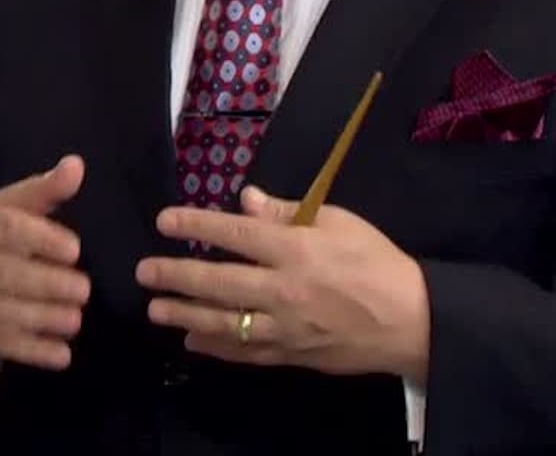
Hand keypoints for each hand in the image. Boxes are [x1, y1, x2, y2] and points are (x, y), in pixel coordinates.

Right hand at [0, 156, 90, 369]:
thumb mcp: (11, 205)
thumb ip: (45, 190)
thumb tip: (76, 166)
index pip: (5, 229)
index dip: (40, 240)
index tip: (75, 249)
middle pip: (2, 275)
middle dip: (46, 285)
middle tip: (83, 290)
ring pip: (2, 313)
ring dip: (43, 319)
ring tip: (76, 320)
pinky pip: (3, 346)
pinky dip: (33, 353)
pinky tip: (62, 355)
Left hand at [136, 187, 430, 380]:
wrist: (412, 321)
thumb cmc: (377, 262)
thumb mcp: (341, 222)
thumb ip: (290, 212)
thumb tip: (247, 200)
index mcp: (296, 250)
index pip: (235, 235)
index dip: (195, 226)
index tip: (163, 221)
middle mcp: (283, 289)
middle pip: (218, 283)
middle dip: (176, 277)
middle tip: (143, 272)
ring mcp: (284, 327)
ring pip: (223, 323)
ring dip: (184, 316)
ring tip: (155, 310)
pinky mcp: (290, 354)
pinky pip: (245, 352)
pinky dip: (215, 347)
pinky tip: (191, 340)